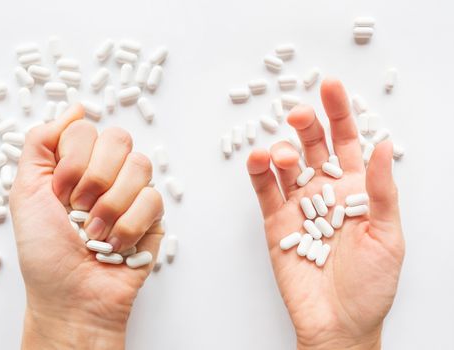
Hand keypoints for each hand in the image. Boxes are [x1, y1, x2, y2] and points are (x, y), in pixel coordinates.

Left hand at [10, 104, 163, 349]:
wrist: (70, 296)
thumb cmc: (45, 252)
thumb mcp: (24, 192)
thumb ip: (40, 143)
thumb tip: (74, 108)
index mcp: (76, 163)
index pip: (85, 129)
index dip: (72, 160)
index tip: (58, 192)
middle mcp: (107, 172)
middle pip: (119, 139)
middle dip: (94, 178)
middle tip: (78, 208)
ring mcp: (132, 192)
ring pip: (141, 166)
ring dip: (111, 206)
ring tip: (95, 232)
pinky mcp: (153, 215)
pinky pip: (153, 199)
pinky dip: (129, 227)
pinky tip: (116, 245)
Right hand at [247, 79, 403, 349]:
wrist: (339, 323)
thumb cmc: (371, 284)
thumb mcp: (388, 235)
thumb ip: (381, 190)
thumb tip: (383, 145)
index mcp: (356, 189)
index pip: (347, 141)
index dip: (340, 113)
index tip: (331, 86)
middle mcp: (326, 191)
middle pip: (313, 145)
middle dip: (306, 124)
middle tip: (299, 113)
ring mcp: (299, 205)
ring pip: (286, 164)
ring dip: (281, 149)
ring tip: (282, 152)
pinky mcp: (276, 222)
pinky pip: (265, 191)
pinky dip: (259, 173)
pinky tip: (259, 160)